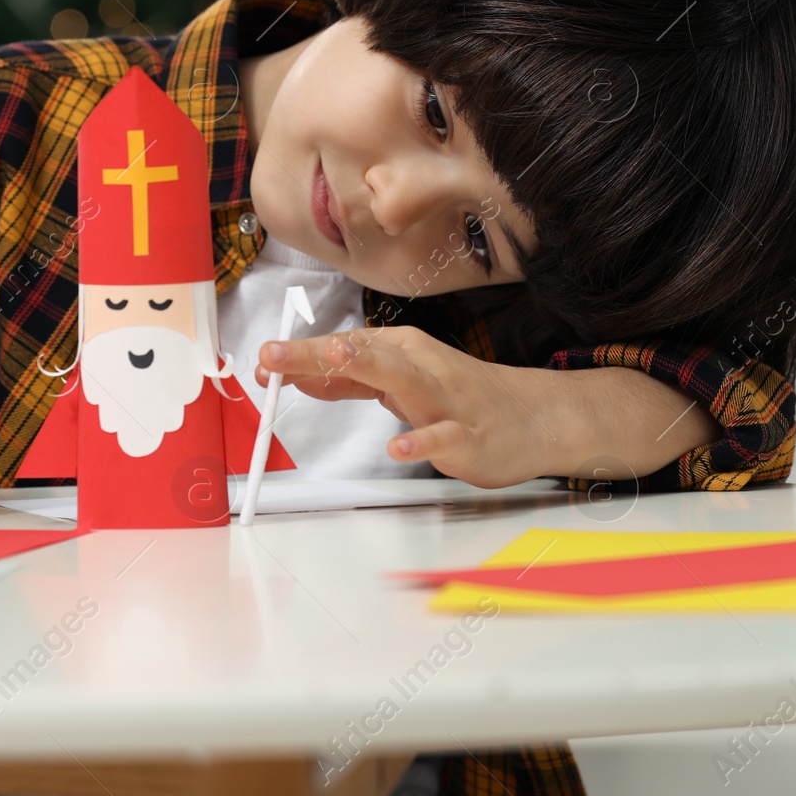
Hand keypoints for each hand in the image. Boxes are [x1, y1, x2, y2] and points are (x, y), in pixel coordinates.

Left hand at [255, 325, 552, 487]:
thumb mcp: (399, 383)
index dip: (300, 355)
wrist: (532, 418)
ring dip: (369, 368)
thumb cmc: (458, 398)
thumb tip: (298, 373)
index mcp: (401, 350)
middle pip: (364, 355)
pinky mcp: (467, 435)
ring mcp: (445, 400)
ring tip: (336, 362)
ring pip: (404, 379)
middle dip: (318, 354)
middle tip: (275, 355)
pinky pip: (441, 438)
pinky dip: (420, 442)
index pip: (343, 348)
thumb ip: (351, 380)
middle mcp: (421, 366)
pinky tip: (398, 447)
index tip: (263, 360)